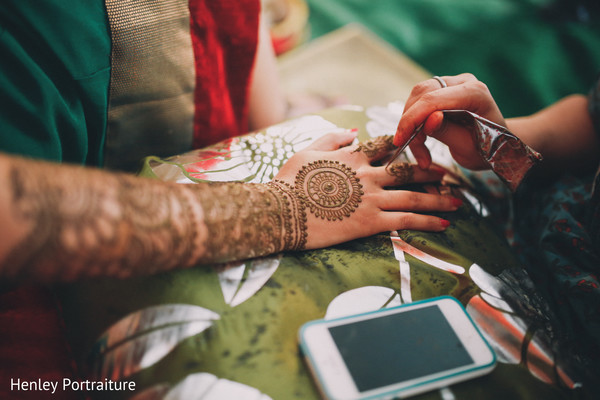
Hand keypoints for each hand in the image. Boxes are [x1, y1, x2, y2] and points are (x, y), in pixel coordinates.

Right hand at [273, 131, 462, 249]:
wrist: (280, 211)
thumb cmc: (288, 182)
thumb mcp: (306, 151)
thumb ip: (331, 139)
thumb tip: (353, 132)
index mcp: (352, 156)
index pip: (385, 146)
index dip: (405, 144)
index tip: (421, 146)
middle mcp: (368, 174)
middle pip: (409, 170)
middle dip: (433, 172)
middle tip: (450, 175)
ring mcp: (371, 198)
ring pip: (414, 196)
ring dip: (439, 198)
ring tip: (459, 201)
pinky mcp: (370, 222)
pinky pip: (406, 221)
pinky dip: (427, 221)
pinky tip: (444, 224)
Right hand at [394, 73, 506, 169]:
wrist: (498, 147)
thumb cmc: (488, 150)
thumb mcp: (468, 148)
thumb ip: (448, 132)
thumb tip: (428, 120)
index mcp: (475, 93)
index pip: (434, 99)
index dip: (412, 119)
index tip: (400, 140)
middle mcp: (464, 82)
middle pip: (423, 93)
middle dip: (409, 121)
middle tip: (406, 146)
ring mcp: (453, 84)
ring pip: (417, 97)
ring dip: (410, 124)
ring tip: (420, 150)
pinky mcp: (444, 91)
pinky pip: (420, 102)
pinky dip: (415, 123)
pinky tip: (420, 142)